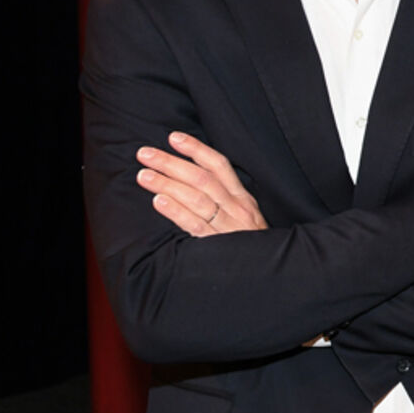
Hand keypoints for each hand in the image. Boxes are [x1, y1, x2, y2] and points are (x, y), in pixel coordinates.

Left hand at [137, 131, 266, 235]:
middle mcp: (237, 208)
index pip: (219, 165)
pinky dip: (177, 211)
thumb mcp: (247, 218)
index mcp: (243, 198)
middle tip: (145, 154)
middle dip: (171, 163)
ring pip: (196, 198)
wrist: (270, 274)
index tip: (173, 138)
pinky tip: (159, 201)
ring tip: (143, 175)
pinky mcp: (218, 245)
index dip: (196, 149)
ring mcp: (228, 226)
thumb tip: (193, 181)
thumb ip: (226, 200)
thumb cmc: (252, 246)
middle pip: (202, 178)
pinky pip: (196, 225)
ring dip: (167, 183)